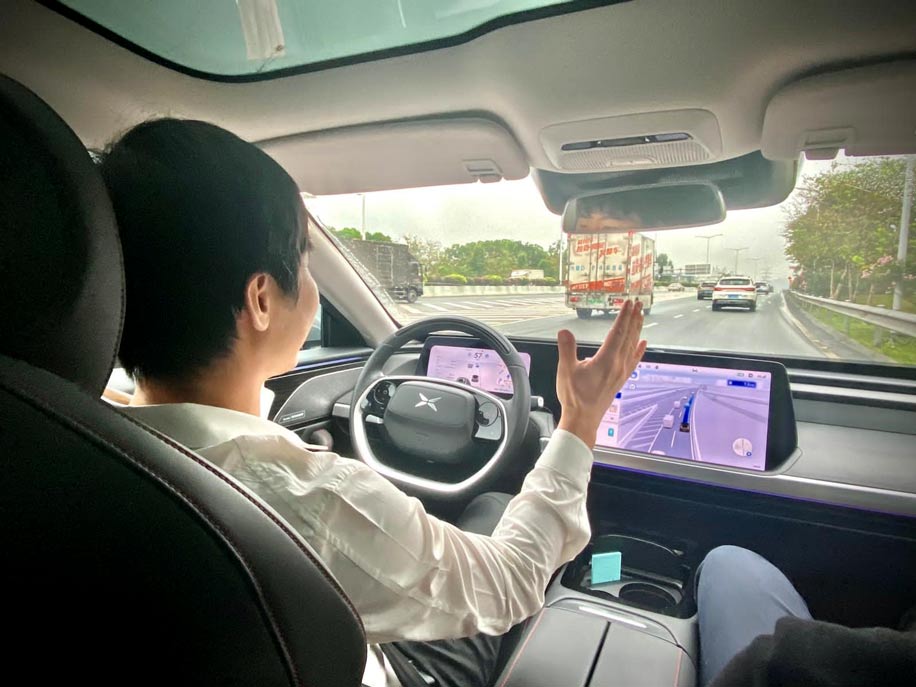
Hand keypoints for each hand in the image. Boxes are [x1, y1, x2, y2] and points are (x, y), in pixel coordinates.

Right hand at [556, 301, 647, 446]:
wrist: (583, 419)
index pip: (618, 332)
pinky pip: (633, 360)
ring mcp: (621, 372)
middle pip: (629, 336)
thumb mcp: (566, 370)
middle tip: (638, 304)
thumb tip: (564, 331)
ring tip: (640, 317)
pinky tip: (642, 344)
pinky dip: (639, 350)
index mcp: (607, 360)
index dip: (624, 316)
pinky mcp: (620, 379)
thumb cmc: (574, 396)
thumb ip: (566, 349)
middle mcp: (618, 365)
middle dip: (633, 319)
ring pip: (632, 346)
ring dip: (637, 330)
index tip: (629, 303)